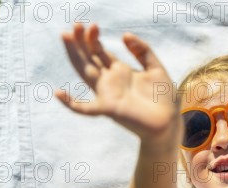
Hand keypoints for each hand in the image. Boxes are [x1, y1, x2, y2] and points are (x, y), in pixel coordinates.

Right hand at [55, 23, 178, 140]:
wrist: (169, 122)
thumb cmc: (162, 98)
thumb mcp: (155, 68)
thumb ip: (142, 51)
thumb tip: (124, 35)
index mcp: (120, 71)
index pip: (99, 51)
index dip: (93, 38)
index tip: (92, 25)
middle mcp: (110, 81)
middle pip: (89, 58)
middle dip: (81, 41)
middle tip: (75, 24)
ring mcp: (107, 94)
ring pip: (85, 72)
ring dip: (74, 55)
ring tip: (66, 36)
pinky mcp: (108, 108)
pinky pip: (85, 108)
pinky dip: (71, 103)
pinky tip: (59, 93)